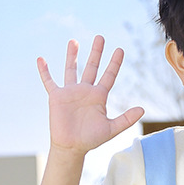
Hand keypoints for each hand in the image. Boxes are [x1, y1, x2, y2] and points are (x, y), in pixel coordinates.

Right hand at [37, 35, 143, 154]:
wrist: (72, 146)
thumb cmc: (92, 139)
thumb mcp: (112, 128)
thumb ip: (127, 118)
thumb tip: (142, 109)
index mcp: (99, 96)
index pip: (109, 76)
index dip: (114, 63)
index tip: (120, 50)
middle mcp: (85, 91)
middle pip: (92, 67)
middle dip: (96, 53)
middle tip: (100, 37)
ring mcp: (70, 92)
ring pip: (71, 69)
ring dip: (72, 55)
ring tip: (74, 41)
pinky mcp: (56, 96)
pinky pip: (49, 81)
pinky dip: (44, 71)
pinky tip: (40, 59)